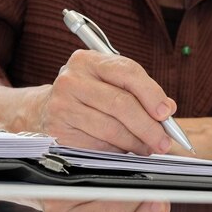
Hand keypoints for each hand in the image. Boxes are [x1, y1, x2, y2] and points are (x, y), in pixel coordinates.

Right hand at [38, 50, 176, 154]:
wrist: (43, 110)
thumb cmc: (86, 95)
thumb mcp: (109, 83)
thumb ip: (139, 91)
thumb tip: (167, 109)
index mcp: (88, 60)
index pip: (127, 72)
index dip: (152, 94)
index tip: (166, 113)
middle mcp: (72, 80)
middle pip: (121, 104)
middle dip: (148, 126)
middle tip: (163, 141)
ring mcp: (62, 106)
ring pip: (111, 129)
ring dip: (135, 142)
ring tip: (148, 147)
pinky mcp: (59, 131)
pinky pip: (98, 145)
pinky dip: (117, 150)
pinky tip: (124, 150)